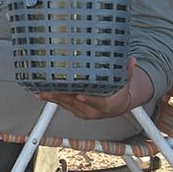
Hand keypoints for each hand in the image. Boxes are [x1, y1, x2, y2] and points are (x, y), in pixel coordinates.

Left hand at [36, 58, 152, 119]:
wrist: (114, 108)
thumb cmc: (118, 95)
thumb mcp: (124, 84)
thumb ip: (127, 72)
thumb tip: (131, 59)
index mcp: (104, 106)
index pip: (96, 102)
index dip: (88, 99)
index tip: (80, 96)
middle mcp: (91, 111)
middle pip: (75, 103)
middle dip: (61, 97)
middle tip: (49, 91)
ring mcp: (81, 112)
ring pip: (66, 105)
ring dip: (53, 99)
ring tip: (41, 92)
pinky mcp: (74, 110)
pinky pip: (62, 104)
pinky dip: (53, 99)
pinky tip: (42, 93)